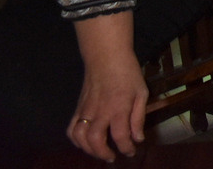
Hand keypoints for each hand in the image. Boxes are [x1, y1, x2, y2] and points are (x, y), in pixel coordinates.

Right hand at [69, 14, 147, 161]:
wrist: (106, 57)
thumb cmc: (128, 73)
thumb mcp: (141, 92)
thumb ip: (139, 117)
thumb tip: (138, 138)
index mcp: (118, 108)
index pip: (121, 136)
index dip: (127, 148)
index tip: (131, 151)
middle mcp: (100, 112)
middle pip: (95, 141)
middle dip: (104, 154)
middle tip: (113, 156)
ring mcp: (86, 110)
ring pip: (79, 137)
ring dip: (88, 150)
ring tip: (99, 151)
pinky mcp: (78, 108)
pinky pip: (71, 128)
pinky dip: (75, 140)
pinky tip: (84, 142)